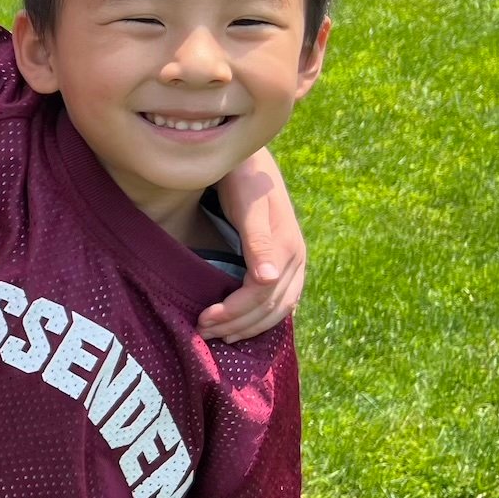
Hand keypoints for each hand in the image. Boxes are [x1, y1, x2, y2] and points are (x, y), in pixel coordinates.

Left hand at [199, 148, 304, 342]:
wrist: (251, 161)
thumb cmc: (244, 181)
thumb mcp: (248, 207)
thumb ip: (258, 242)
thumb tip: (268, 279)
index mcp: (287, 248)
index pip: (261, 295)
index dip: (234, 312)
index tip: (203, 320)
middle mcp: (296, 259)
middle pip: (271, 306)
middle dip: (237, 325)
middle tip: (202, 334)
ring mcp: (294, 261)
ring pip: (279, 307)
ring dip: (250, 326)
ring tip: (221, 336)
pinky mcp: (286, 261)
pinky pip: (282, 299)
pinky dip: (263, 316)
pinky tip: (244, 324)